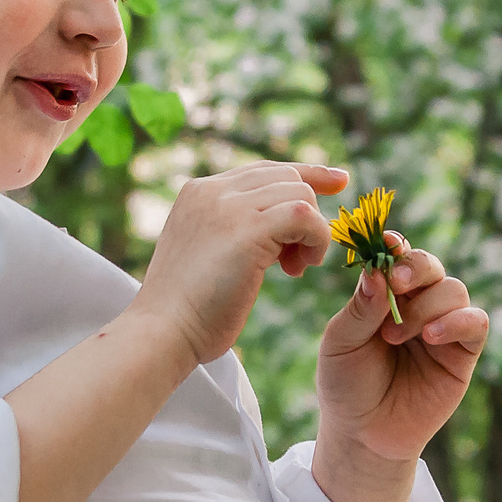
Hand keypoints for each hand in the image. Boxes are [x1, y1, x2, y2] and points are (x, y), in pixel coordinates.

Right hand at [129, 160, 347, 364]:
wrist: (163, 331)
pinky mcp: (247, 230)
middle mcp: (212, 190)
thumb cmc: (187, 309)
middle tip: (299, 260)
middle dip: (308, 214)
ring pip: (299, 194)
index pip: (264, 170)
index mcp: (198, 192)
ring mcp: (228, 206)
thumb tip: (283, 230)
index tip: (338, 182)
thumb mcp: (207, 253)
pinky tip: (301, 267)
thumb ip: (234, 230)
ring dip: (311, 233)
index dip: (306, 174)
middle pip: (286, 177)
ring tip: (295, 269)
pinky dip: (315, 239)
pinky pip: (304, 215)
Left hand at [313, 231, 488, 501]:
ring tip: (397, 335)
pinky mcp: (463, 354)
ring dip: (426, 305)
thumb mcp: (341, 343)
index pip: (397, 257)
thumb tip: (377, 270)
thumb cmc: (346, 385)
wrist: (363, 435)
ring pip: (453, 289)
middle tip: (395, 283)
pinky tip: (430, 337)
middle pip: (430, 265)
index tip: (384, 240)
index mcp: (385, 296)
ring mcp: (443, 328)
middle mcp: (417, 305)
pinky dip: (457, 321)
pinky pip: (476, 322)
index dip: (394, 245)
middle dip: (414, 267)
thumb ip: (361, 307)